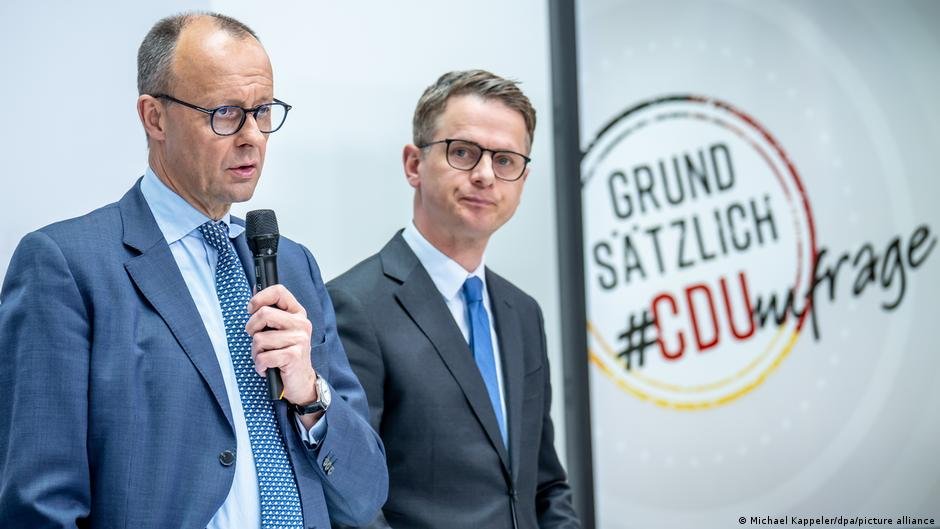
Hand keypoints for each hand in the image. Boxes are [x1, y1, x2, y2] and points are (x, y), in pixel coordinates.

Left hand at [245, 285, 317, 408]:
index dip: (259, 298)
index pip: (279, 291)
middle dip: (251, 328)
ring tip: (265, 357)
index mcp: (297, 313)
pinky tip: (267, 368)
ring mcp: (299, 339)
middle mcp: (301, 323)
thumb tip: (255, 290)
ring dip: (255, 352)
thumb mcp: (280, 330)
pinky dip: (259, 365)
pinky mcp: (294, 356)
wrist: (300, 381)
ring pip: (260, 338)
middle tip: (255, 338)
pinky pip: (263, 357)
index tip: (251, 310)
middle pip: (264, 313)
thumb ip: (270, 311)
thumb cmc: (285, 353)